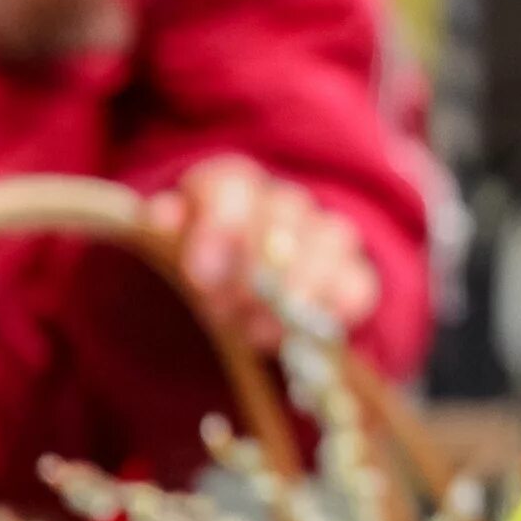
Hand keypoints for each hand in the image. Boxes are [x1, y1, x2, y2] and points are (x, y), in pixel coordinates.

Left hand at [141, 155, 379, 351]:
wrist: (239, 284)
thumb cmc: (198, 263)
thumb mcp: (169, 246)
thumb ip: (165, 226)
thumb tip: (161, 217)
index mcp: (232, 186)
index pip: (233, 188)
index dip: (219, 228)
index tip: (199, 274)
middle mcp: (284, 204)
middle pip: (285, 213)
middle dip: (254, 265)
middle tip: (222, 307)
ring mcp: (324, 236)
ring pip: (330, 240)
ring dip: (293, 288)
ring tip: (254, 330)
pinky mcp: (352, 275)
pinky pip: (359, 284)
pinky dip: (332, 309)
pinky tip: (295, 335)